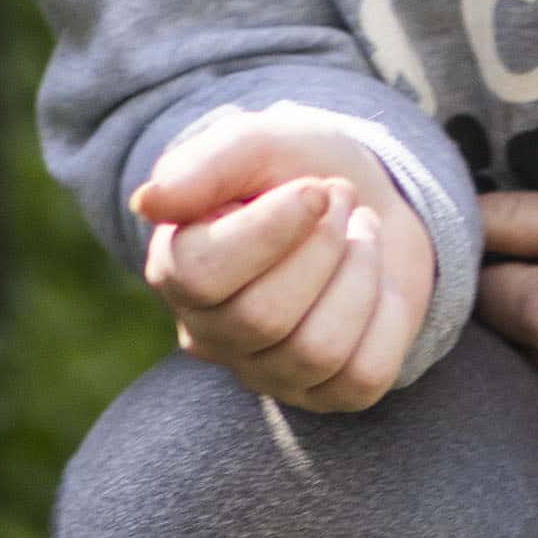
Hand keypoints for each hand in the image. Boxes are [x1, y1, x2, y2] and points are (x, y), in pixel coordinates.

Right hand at [133, 108, 434, 411]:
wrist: (364, 198)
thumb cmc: (296, 170)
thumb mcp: (255, 144)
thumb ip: (202, 166)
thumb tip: (149, 203)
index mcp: (177, 269)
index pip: (202, 274)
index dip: (270, 230)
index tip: (314, 189)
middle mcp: (212, 333)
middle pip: (262, 318)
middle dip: (322, 246)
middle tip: (340, 198)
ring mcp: (268, 372)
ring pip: (316, 351)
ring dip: (360, 275)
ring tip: (362, 233)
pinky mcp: (327, 394)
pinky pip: (363, 377)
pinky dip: (387, 318)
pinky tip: (377, 284)